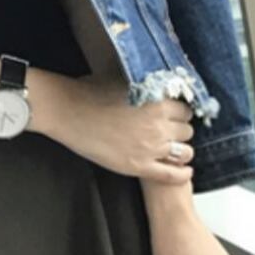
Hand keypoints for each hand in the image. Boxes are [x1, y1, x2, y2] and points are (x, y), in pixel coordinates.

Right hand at [29, 69, 196, 184]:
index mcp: (158, 101)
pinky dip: (181, 174)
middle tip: (166, 131)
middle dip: (178, 130)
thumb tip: (161, 81)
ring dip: (180, 149)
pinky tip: (184, 171)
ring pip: (184, 152)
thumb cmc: (90, 92)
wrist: (67, 111)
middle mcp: (158, 125)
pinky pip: (172, 175)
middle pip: (187, 130)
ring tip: (171, 148)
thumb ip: (148, 83)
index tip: (172, 115)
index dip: (178, 113)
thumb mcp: (125, 79)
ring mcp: (150, 147)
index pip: (185, 110)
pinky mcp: (138, 166)